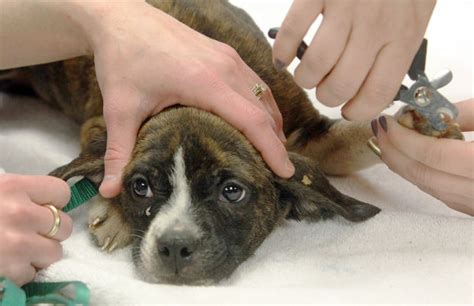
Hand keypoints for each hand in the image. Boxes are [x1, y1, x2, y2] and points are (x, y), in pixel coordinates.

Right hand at [0, 174, 72, 284]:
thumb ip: (20, 193)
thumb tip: (49, 202)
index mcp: (13, 187)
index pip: (62, 192)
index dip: (54, 202)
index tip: (42, 208)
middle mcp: (20, 214)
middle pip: (65, 225)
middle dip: (51, 232)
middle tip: (29, 233)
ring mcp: (18, 245)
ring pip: (56, 252)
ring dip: (40, 254)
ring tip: (17, 251)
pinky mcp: (13, 271)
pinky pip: (35, 273)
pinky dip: (22, 272)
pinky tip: (6, 263)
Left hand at [65, 2, 292, 196]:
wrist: (121, 16)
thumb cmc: (123, 57)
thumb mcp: (120, 109)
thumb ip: (120, 152)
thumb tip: (112, 190)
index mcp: (205, 82)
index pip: (252, 121)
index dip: (272, 149)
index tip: (284, 171)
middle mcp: (225, 68)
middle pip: (264, 110)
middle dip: (276, 142)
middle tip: (278, 170)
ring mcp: (227, 57)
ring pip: (263, 94)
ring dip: (272, 122)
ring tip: (272, 149)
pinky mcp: (224, 53)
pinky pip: (254, 82)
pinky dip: (262, 104)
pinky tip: (258, 118)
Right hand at [273, 0, 435, 119]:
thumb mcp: (414, 19)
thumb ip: (396, 54)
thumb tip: (370, 91)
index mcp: (402, 38)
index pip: (376, 95)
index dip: (357, 112)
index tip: (348, 110)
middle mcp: (374, 28)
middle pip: (339, 87)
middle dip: (327, 97)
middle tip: (325, 89)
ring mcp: (344, 9)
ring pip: (314, 68)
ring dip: (305, 80)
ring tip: (307, 74)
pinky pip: (291, 33)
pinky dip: (282, 52)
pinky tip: (284, 57)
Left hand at [372, 99, 473, 215]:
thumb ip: (465, 113)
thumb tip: (425, 110)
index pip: (433, 155)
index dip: (404, 139)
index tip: (385, 121)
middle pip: (424, 176)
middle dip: (395, 152)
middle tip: (378, 130)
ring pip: (430, 188)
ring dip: (404, 165)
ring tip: (387, 143)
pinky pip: (442, 194)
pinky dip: (421, 175)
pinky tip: (410, 159)